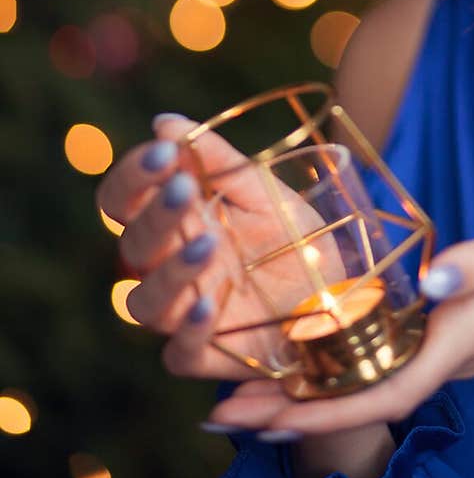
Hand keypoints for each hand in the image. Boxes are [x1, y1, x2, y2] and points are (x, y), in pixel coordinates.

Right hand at [96, 114, 344, 380]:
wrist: (346, 296)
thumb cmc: (297, 238)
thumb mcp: (266, 191)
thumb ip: (218, 159)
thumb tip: (164, 123)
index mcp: (178, 223)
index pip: (124, 200)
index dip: (133, 176)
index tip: (164, 152)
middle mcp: (173, 268)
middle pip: (133, 246)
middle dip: (154, 215)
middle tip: (185, 189)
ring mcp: (188, 312)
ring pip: (145, 303)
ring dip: (170, 273)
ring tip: (207, 244)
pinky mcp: (210, 355)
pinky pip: (180, 354)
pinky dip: (190, 332)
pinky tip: (210, 305)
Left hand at [204, 200, 473, 436]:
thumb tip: (431, 283)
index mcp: (460, 337)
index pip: (381, 391)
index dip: (320, 412)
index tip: (262, 422)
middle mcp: (449, 354)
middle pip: (361, 398)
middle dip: (290, 411)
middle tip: (217, 414)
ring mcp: (452, 348)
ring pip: (370, 383)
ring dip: (308, 390)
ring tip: (244, 390)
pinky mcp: (454, 333)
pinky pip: (387, 362)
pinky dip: (341, 365)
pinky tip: (312, 353)